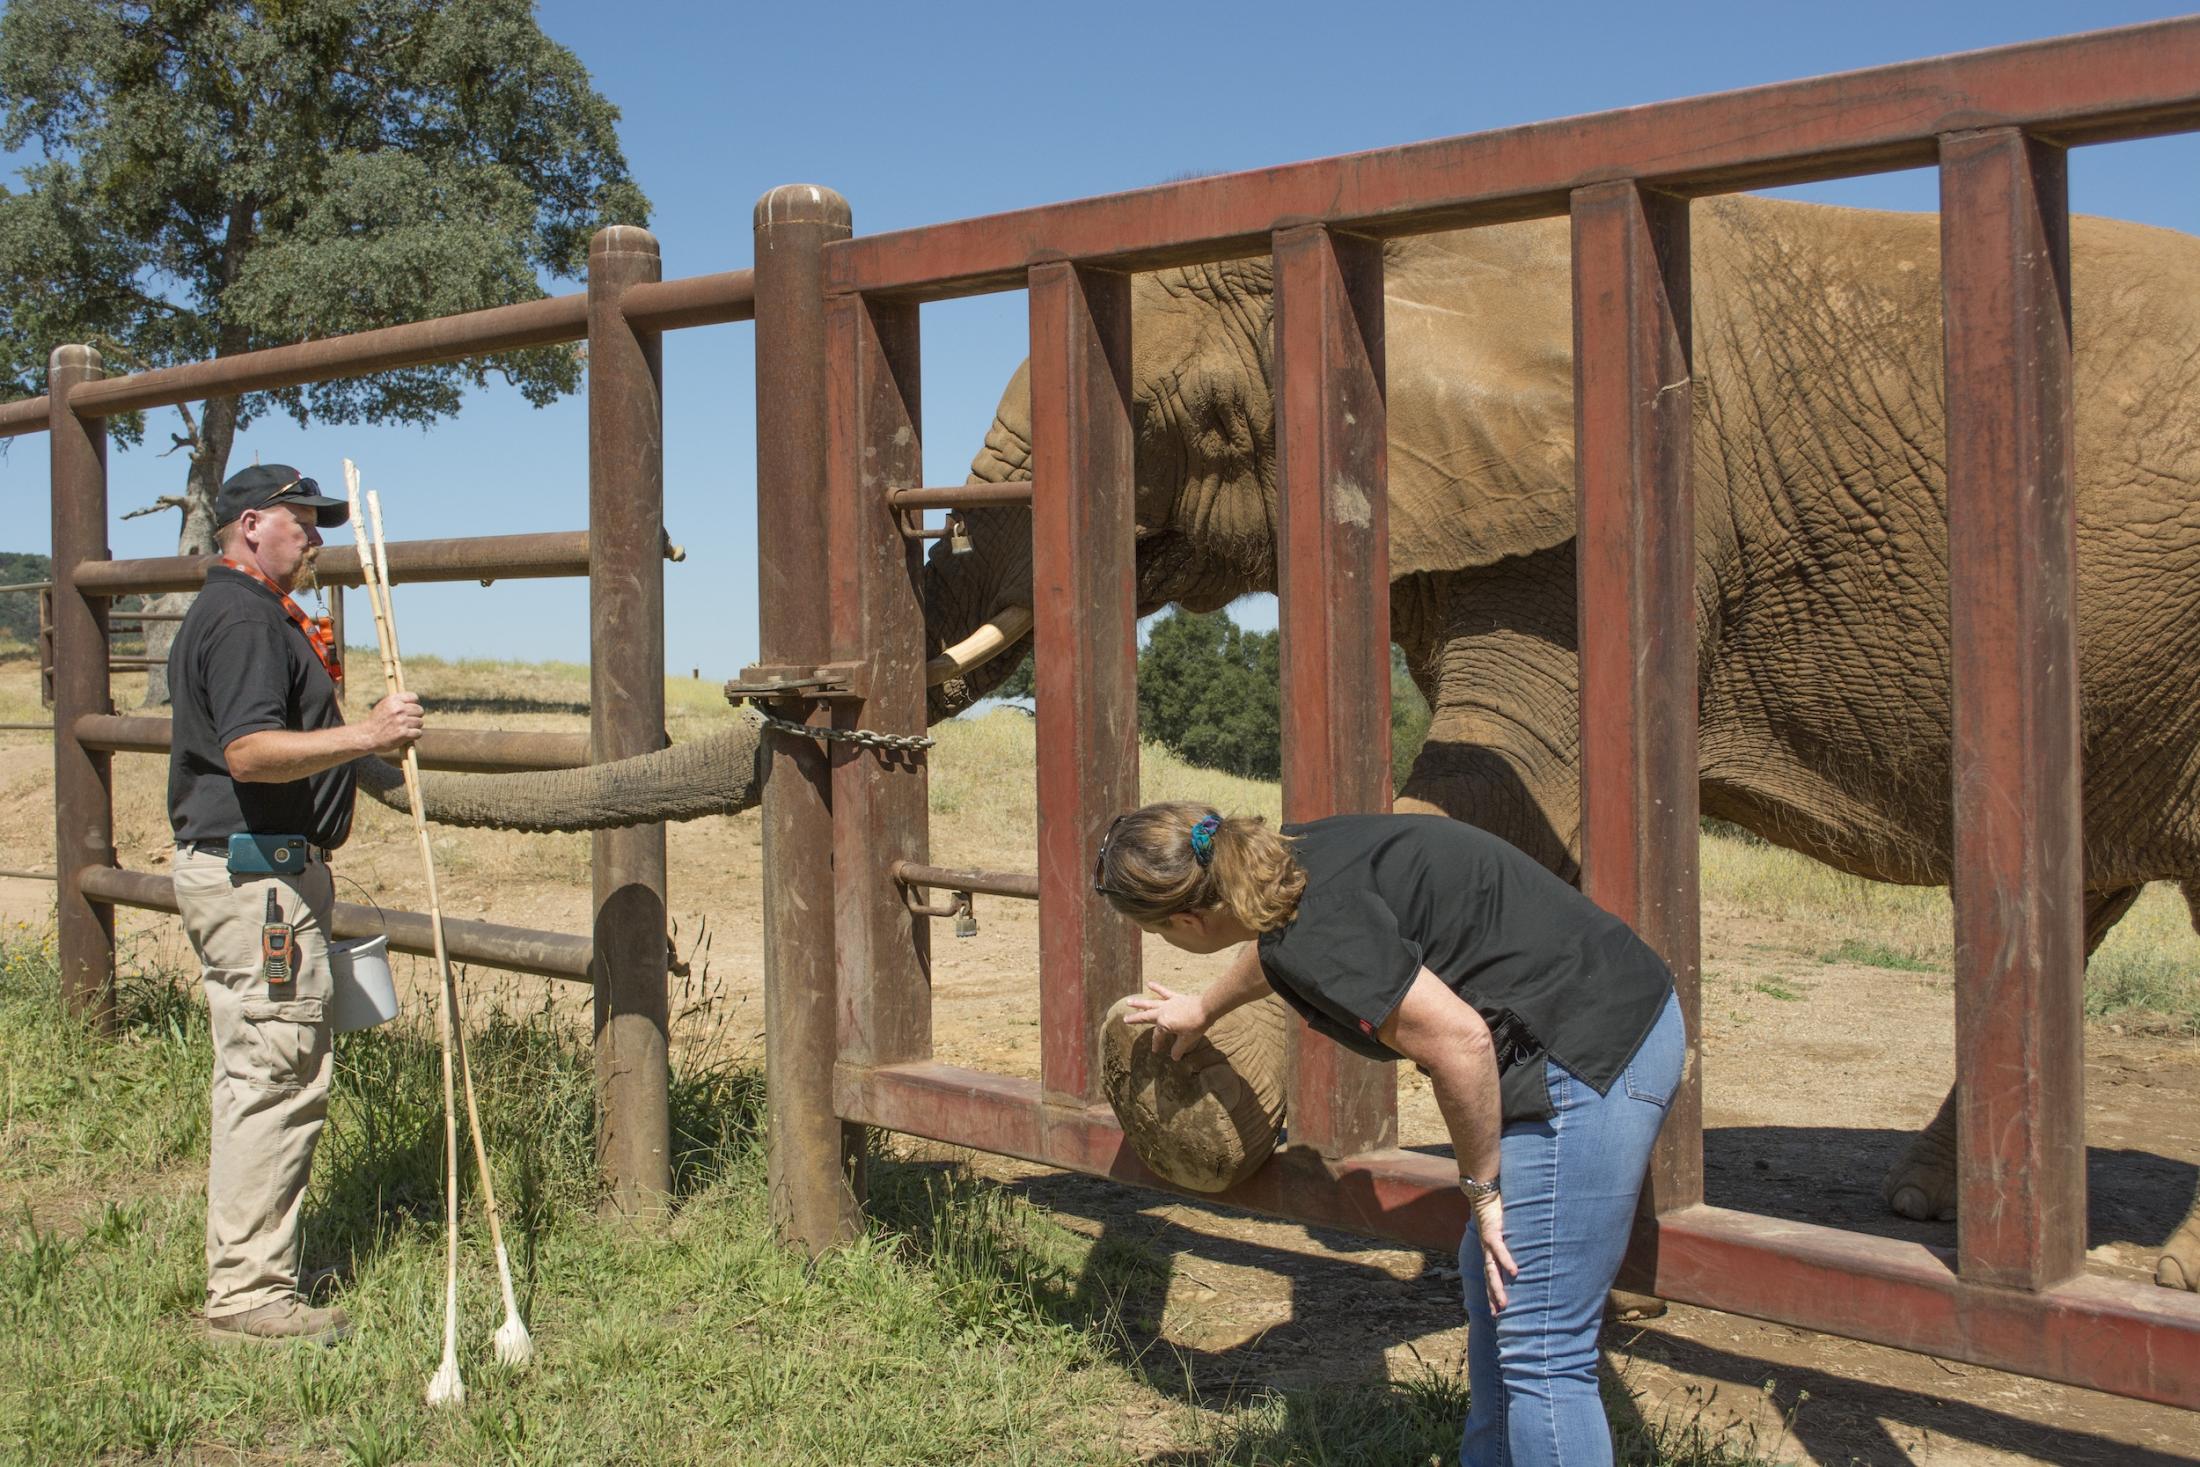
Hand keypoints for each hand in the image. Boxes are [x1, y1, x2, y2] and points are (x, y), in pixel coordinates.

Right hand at [358, 691, 423, 755]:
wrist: (367, 736)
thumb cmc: (377, 721)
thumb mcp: (384, 705)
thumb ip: (398, 702)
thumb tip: (415, 700)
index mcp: (393, 700)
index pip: (414, 697)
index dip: (414, 704)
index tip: (411, 709)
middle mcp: (398, 709)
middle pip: (420, 710)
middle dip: (416, 716)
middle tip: (409, 721)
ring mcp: (401, 721)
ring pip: (420, 722)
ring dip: (415, 727)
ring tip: (406, 729)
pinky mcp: (403, 733)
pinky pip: (418, 733)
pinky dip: (414, 735)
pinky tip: (407, 736)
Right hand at [1121, 982, 1208, 1060]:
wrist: (1206, 1008)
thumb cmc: (1196, 1025)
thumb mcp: (1187, 1040)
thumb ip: (1178, 1048)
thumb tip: (1174, 1058)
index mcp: (1164, 1024)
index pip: (1157, 1036)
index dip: (1156, 1044)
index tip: (1156, 1050)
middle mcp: (1162, 1013)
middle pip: (1145, 1017)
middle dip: (1135, 1019)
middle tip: (1124, 1019)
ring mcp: (1167, 1004)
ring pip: (1150, 1003)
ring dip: (1139, 1003)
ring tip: (1128, 1002)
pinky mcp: (1174, 997)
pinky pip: (1164, 992)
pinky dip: (1156, 987)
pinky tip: (1149, 983)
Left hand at [1467, 1190, 1517, 1311]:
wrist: (1484, 1190)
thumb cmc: (1498, 1209)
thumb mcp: (1507, 1228)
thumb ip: (1514, 1239)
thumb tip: (1528, 1249)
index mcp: (1489, 1251)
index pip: (1490, 1276)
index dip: (1492, 1293)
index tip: (1496, 1312)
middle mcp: (1487, 1250)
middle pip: (1489, 1278)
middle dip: (1493, 1297)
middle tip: (1499, 1315)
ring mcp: (1488, 1242)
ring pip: (1492, 1269)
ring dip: (1497, 1287)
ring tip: (1504, 1303)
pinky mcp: (1493, 1232)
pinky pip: (1500, 1249)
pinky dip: (1506, 1261)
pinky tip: (1514, 1273)